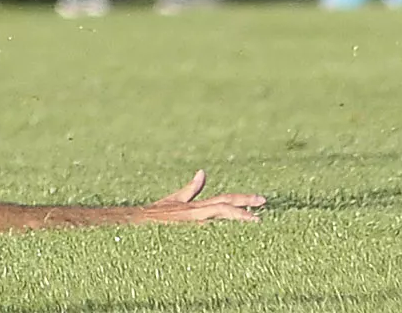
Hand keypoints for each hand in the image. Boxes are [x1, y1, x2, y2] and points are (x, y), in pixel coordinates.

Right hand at [134, 170, 264, 224]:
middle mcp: (197, 211)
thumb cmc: (158, 213)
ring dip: (236, 215)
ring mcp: (191, 219)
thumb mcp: (176, 199)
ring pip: (218, 213)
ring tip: (254, 218)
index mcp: (198, 205)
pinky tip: (231, 229)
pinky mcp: (185, 226)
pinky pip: (206, 225)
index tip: (261, 199)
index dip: (243, 199)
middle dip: (244, 204)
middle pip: (224, 204)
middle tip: (263, 201)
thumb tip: (203, 172)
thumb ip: (192, 189)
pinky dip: (218, 225)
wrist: (138, 220)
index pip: (225, 200)